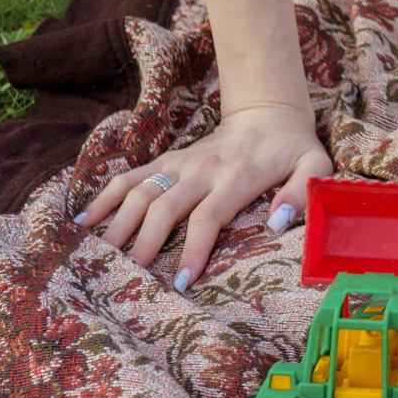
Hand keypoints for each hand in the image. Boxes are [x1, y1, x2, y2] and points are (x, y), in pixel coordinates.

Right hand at [74, 99, 332, 289]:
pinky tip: (83, 222)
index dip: (193, 249)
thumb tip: (277, 222)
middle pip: (164, 208)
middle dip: (145, 244)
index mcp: (237, 177)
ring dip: (117, 223)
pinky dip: (104, 196)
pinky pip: (130, 176)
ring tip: (98, 258)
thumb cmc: (292, 150)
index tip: (182, 283)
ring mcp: (180, 163)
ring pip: (140, 191)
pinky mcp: (167, 160)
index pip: (208, 217)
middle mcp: (202, 170)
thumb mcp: (314, 166)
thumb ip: (302, 192)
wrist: (269, 114)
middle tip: (129, 279)